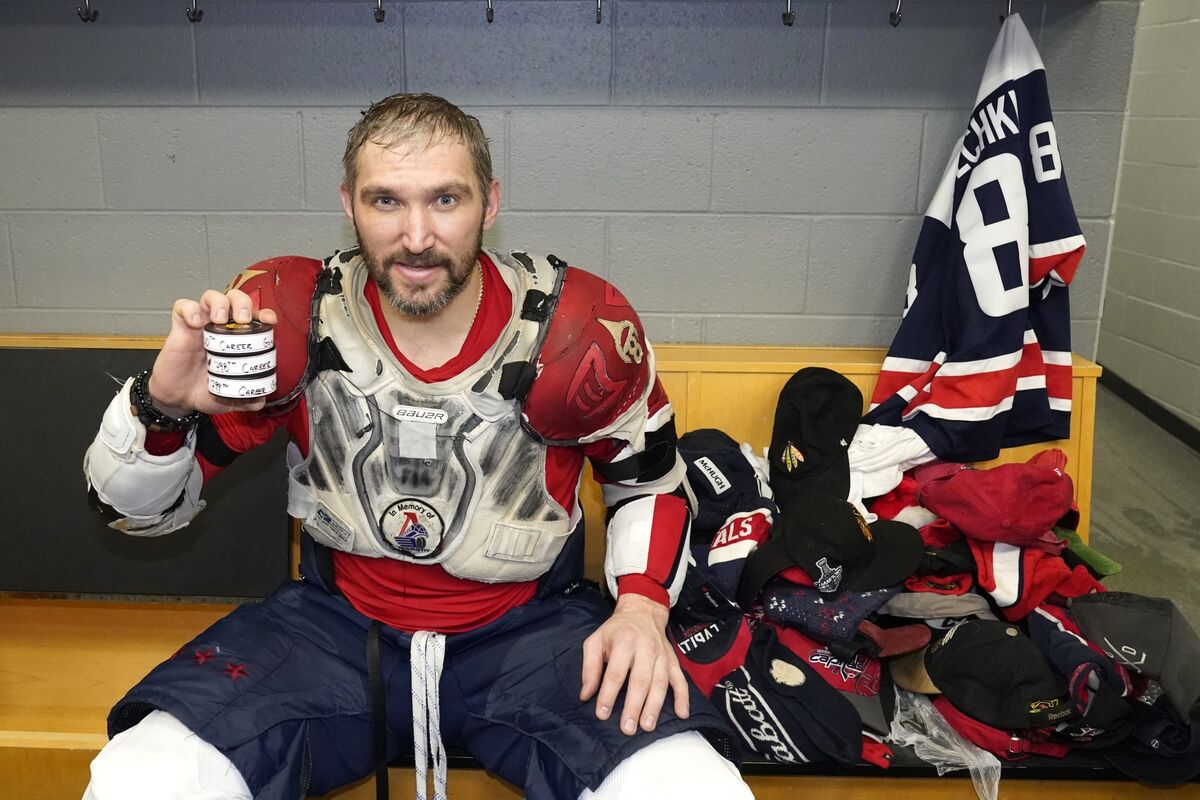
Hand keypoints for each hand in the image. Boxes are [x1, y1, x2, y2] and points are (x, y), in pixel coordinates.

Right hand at [148, 289, 277, 416]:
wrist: (178, 398)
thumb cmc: (204, 390)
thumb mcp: (230, 398)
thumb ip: (247, 400)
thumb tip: (260, 400)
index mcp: (238, 339)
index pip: (255, 317)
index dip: (264, 314)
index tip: (270, 320)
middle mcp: (221, 327)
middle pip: (235, 298)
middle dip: (243, 302)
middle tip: (242, 319)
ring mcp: (200, 324)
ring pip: (211, 296)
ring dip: (219, 302)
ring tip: (219, 319)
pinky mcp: (180, 327)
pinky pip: (182, 306)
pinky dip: (189, 309)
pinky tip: (195, 323)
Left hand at [580, 593, 689, 735]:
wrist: (642, 612)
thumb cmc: (616, 630)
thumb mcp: (595, 641)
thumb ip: (589, 667)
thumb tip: (586, 694)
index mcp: (624, 642)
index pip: (615, 673)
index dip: (608, 695)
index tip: (602, 714)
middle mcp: (645, 648)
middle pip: (640, 681)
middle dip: (633, 706)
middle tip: (627, 728)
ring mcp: (662, 655)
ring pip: (660, 683)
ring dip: (654, 706)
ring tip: (647, 725)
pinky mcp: (672, 660)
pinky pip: (680, 680)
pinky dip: (683, 697)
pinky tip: (682, 714)